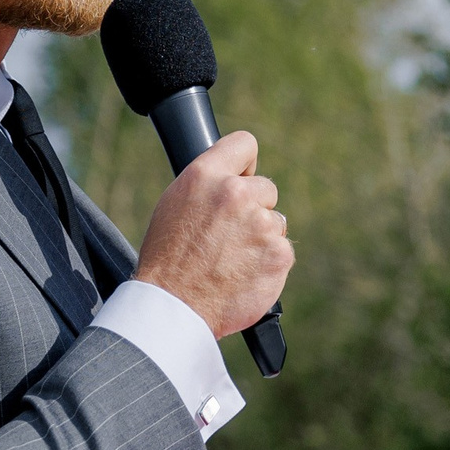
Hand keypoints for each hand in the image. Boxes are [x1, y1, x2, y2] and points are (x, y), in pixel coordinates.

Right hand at [133, 130, 292, 335]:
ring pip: (275, 222)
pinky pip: (281, 251)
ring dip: (260, 237)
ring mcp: (262, 224)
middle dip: (253, 208)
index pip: (244, 143)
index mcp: (206, 176)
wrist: (174, 306)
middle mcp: (236, 194)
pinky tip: (243, 273)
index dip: (244, 164)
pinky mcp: (279, 254)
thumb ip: (208, 187)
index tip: (243, 177)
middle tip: (227, 234)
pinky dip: (267, 263)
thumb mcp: (174, 205)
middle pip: (265, 188)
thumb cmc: (168, 259)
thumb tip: (235, 180)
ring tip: (230, 259)